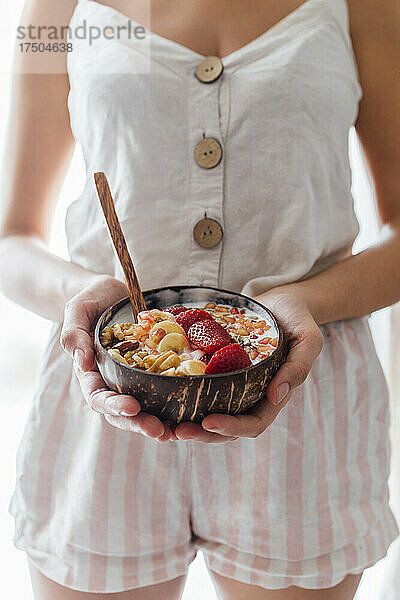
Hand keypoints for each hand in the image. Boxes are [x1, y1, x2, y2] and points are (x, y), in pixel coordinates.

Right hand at [60, 274, 175, 440]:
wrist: (111, 294)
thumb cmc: (90, 301)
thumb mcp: (77, 311)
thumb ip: (74, 335)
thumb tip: (82, 362)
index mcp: (90, 372)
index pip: (98, 396)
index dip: (114, 405)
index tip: (132, 407)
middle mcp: (111, 381)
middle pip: (121, 412)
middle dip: (139, 423)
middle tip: (159, 431)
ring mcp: (131, 379)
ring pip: (142, 409)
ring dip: (156, 422)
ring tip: (173, 433)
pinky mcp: (150, 372)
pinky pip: (160, 391)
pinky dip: (171, 405)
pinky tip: (187, 415)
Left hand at [175, 288, 322, 442]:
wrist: (281, 301)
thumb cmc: (298, 318)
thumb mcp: (308, 338)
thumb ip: (298, 366)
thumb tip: (277, 396)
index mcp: (273, 396)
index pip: (254, 422)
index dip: (232, 427)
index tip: (209, 422)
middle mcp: (252, 396)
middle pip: (227, 427)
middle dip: (203, 433)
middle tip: (178, 430)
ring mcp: (234, 385)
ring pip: (210, 413)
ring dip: (190, 421)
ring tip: (166, 424)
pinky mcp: (219, 371)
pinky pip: (202, 388)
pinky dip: (185, 395)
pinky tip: (164, 394)